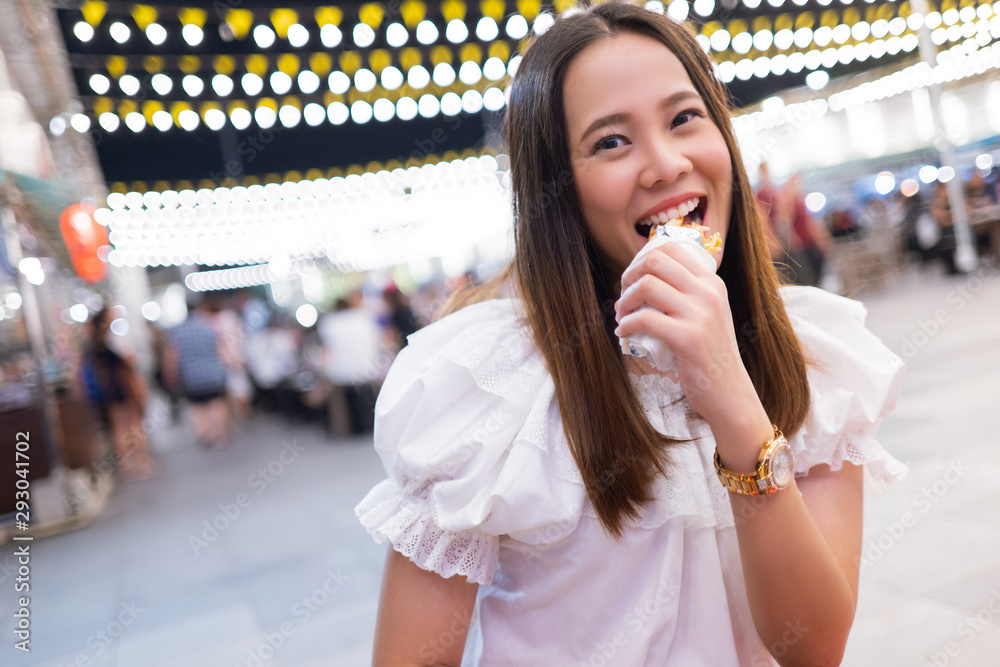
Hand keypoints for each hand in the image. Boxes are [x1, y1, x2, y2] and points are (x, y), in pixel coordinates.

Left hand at [613, 243, 762, 430]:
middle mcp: (708, 293)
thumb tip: (641, 279)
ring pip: (647, 286)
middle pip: (655, 261)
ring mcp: (700, 314)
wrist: (729, 392)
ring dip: (625, 301)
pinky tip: (624, 333)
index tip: (632, 279)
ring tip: (622, 317)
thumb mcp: (707, 314)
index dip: (642, 259)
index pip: (671, 248)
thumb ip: (686, 294)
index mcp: (712, 282)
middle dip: (629, 276)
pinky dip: (626, 325)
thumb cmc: (709, 354)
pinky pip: (644, 319)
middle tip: (623, 297)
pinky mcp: (688, 338)